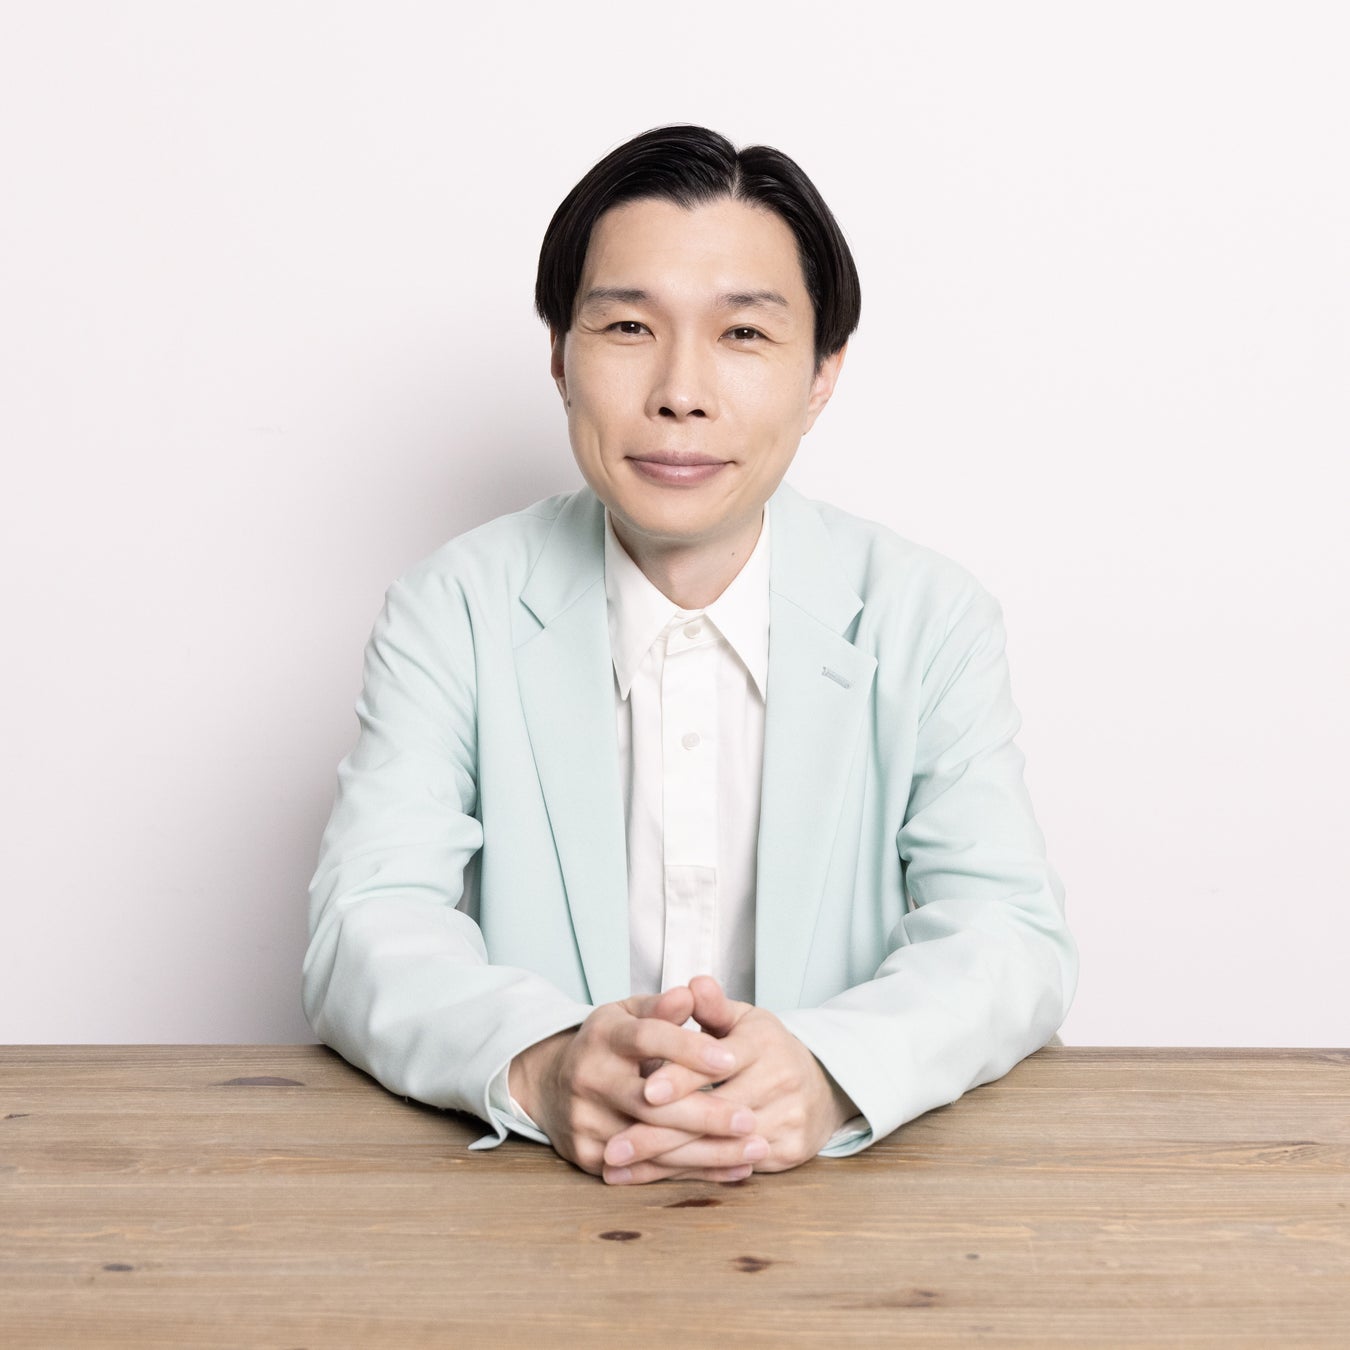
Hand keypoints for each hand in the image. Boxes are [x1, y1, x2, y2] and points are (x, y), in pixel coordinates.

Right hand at [508, 987, 764, 1182]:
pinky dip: (694, 1172)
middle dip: (705, 1114)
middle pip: (650, 1102)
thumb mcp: (630, 1014)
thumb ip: (663, 1008)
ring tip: (755, 1148)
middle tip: (751, 1119)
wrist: (551, 1084)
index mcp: (603, 1034)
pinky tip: (733, 1168)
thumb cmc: (609, 1044)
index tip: (731, 1059)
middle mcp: (589, 1078)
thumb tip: (691, 993)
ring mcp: (585, 1121)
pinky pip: (648, 1170)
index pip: (647, 1038)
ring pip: (653, 1144)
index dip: (688, 1048)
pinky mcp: (588, 1156)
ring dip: (708, 1152)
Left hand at [602, 975, 858, 1184]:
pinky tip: (650, 1179)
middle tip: (613, 1147)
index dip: (680, 1077)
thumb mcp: (742, 1020)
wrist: (820, 1086)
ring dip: (667, 1163)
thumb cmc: (765, 1049)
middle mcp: (781, 1080)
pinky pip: (732, 1168)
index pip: (717, 1061)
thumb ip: (712, 1007)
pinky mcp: (790, 1151)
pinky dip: (690, 1177)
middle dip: (661, 1132)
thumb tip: (692, 983)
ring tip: (620, 1169)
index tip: (645, 1090)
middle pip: (714, 1111)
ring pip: (719, 1147)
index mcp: (765, 1042)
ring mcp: (788, 1118)